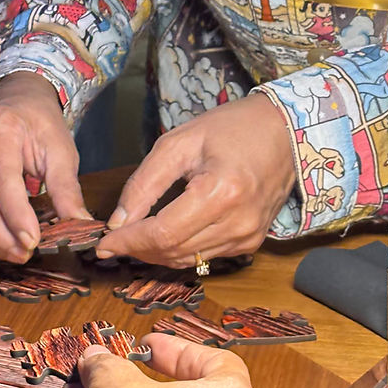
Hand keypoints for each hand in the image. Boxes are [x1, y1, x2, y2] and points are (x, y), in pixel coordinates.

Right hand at [0, 72, 89, 260]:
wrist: (13, 100)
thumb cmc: (39, 124)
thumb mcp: (61, 148)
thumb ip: (67, 187)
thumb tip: (80, 223)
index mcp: (0, 129)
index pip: (1, 176)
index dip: (14, 212)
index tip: (32, 240)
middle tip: (25, 252)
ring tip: (15, 252)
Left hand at [98, 94, 294, 265]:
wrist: (283, 131)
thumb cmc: (231, 128)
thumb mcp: (178, 143)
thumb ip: (144, 184)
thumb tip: (118, 222)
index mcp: (221, 192)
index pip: (163, 233)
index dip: (129, 241)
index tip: (103, 242)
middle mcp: (238, 222)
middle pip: (173, 251)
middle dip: (137, 249)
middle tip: (113, 239)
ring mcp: (248, 237)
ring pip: (187, 259)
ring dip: (155, 252)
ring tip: (133, 238)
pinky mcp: (251, 242)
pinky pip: (205, 256)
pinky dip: (179, 249)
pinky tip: (164, 235)